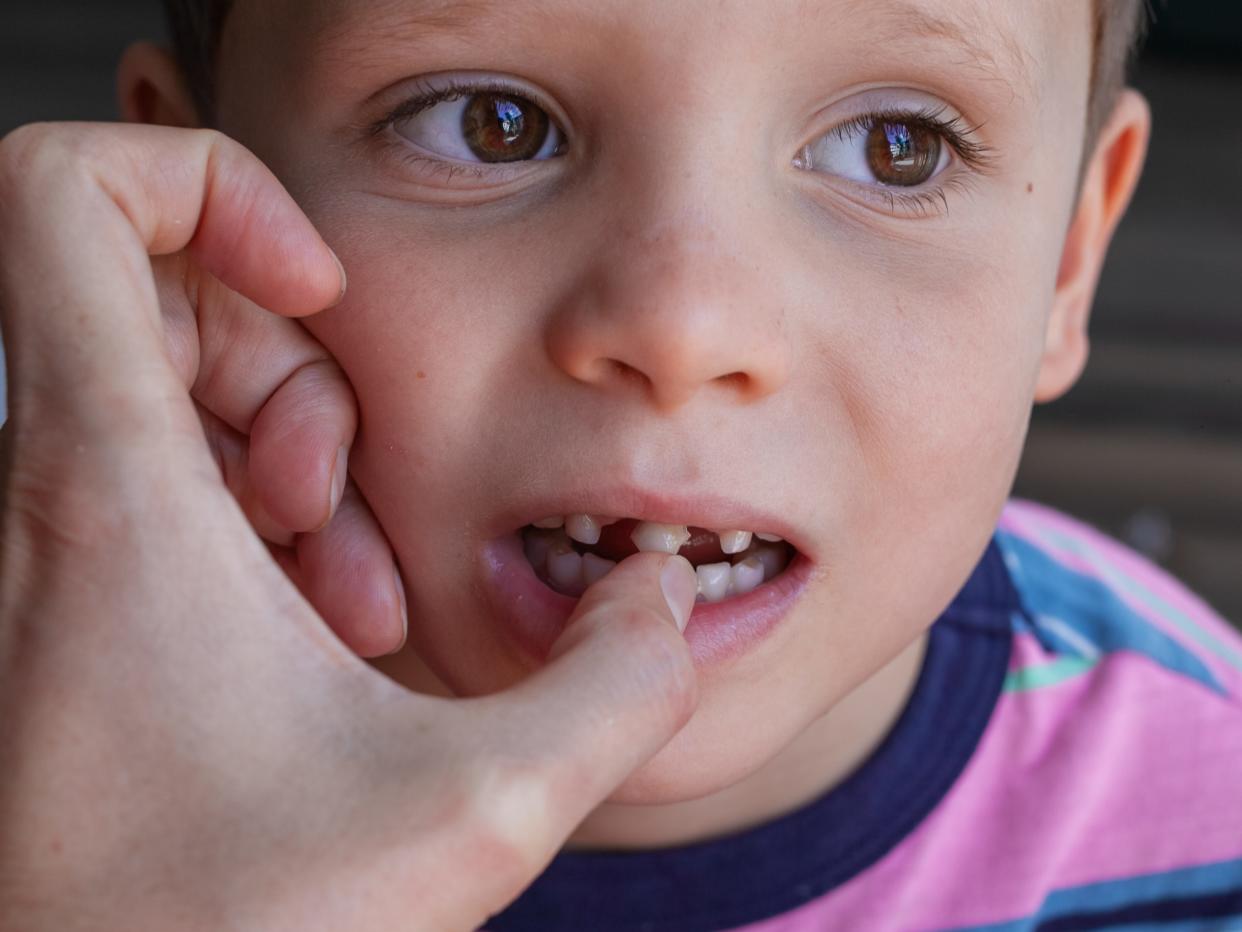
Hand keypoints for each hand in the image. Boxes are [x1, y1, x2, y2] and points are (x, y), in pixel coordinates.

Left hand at [0, 123, 698, 931]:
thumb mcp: (480, 807)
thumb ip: (618, 681)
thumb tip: (659, 593)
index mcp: (106, 493)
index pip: (64, 193)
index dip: (204, 185)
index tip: (315, 286)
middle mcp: (39, 504)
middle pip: (150, 293)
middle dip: (290, 367)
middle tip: (343, 501)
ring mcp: (37, 559)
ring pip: (158, 395)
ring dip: (282, 460)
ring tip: (345, 595)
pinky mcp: (57, 613)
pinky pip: (150, 490)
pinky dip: (245, 527)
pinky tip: (313, 635)